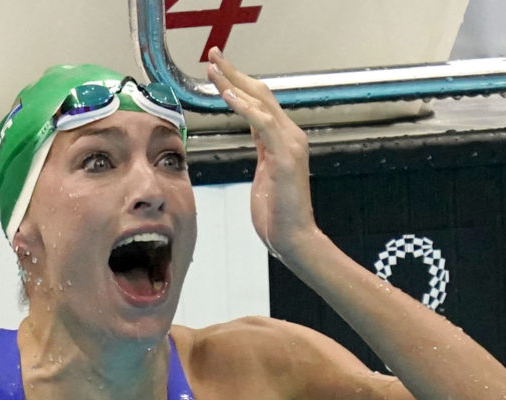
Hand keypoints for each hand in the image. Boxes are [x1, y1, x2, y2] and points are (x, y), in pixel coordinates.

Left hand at [205, 47, 317, 262]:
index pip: (260, 102)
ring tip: (213, 69)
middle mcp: (290, 136)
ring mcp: (290, 145)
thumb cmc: (277, 214)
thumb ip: (263, 151)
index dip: (239, 83)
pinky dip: (245, 108)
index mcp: (283, 140)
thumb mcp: (265, 174)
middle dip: (234, 73)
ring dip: (235, 83)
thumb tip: (254, 135)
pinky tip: (228, 96)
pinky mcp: (285, 157)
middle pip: (260, 93)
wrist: (293, 238)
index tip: (217, 69)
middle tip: (212, 54)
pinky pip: (263, 124)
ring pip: (261, 102)